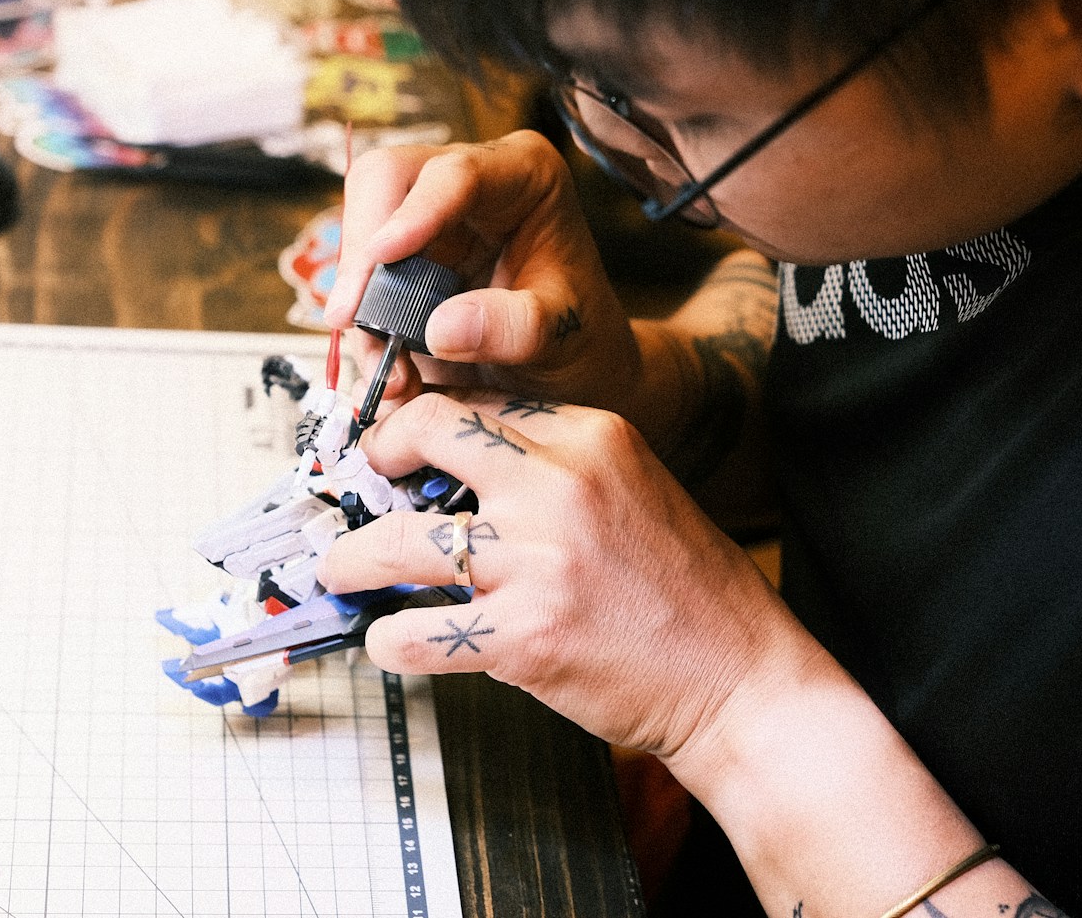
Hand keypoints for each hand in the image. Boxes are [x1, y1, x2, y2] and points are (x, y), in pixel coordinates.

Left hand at [317, 387, 821, 755]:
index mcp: (593, 437)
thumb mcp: (635, 491)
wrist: (740, 678)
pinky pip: (420, 633)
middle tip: (362, 478)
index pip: (477, 404)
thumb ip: (558, 471)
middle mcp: (561, 485)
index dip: (422, 422)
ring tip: (340, 568)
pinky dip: (391, 641)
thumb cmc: (691, 594)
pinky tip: (390, 641)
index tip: (397, 444)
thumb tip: (463, 472)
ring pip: (401, 540)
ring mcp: (539, 560)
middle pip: (426, 434)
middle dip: (377, 454)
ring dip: (354, 557)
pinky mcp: (526, 636)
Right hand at [324, 131, 653, 420]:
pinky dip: (361, 315)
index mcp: (526, 174)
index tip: (384, 256)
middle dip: (364, 250)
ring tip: (379, 361)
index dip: (414, 212)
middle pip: (387, 181)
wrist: (570, 361)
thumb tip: (442, 329)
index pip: (457, 174)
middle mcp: (471, 178)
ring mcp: (431, 210)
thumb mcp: (564, 333)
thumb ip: (514, 328)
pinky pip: (361, 269)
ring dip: (358, 294)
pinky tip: (377, 356)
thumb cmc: (579, 333)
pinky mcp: (405, 249)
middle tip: (352, 317)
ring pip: (362, 224)